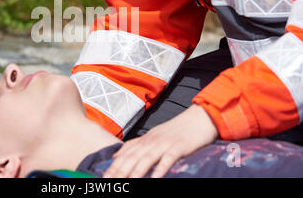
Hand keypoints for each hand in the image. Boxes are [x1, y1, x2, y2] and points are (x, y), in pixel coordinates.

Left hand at [103, 104, 217, 177]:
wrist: (199, 118)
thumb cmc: (176, 130)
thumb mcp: (153, 136)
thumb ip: (136, 145)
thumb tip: (117, 155)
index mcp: (145, 139)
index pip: (125, 154)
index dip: (113, 167)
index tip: (104, 178)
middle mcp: (151, 141)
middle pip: (132, 158)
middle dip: (119, 172)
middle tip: (109, 183)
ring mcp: (164, 144)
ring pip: (146, 159)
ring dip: (135, 173)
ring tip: (126, 185)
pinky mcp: (178, 147)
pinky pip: (167, 159)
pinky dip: (160, 169)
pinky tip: (154, 179)